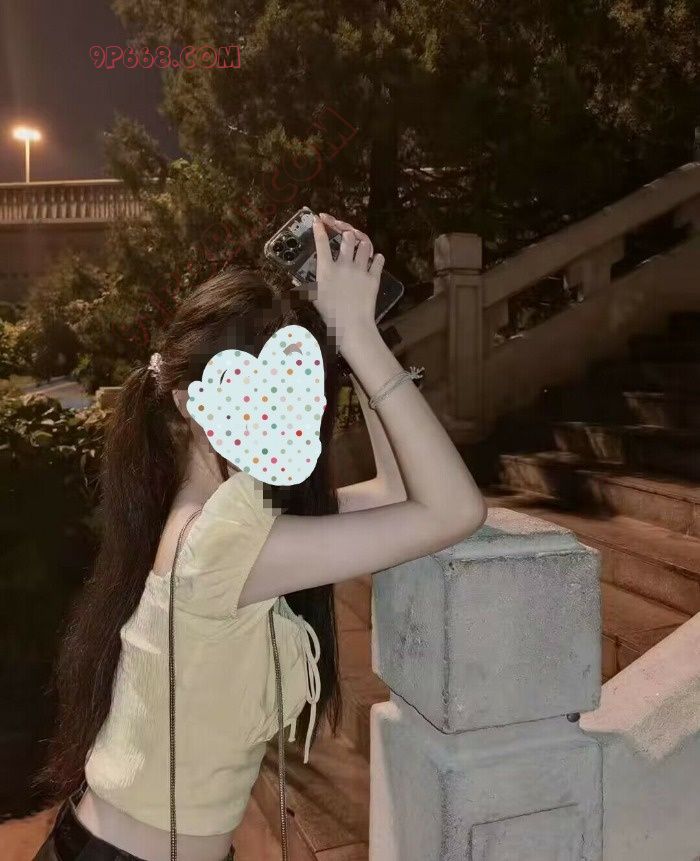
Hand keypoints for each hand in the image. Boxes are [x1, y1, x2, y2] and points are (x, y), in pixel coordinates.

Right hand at [310, 213, 384, 350]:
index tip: (318, 220)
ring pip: (364, 245)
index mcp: (327, 269)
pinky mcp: (374, 277)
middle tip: (344, 232)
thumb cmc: (330, 314)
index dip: (319, 229)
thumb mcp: (313, 299)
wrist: (352, 325)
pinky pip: (378, 261)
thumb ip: (304, 286)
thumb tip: (293, 278)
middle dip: (346, 231)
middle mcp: (344, 264)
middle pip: (347, 238)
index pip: (321, 243)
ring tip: (360, 244)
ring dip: (362, 242)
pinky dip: (377, 258)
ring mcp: (361, 270)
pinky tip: (374, 259)